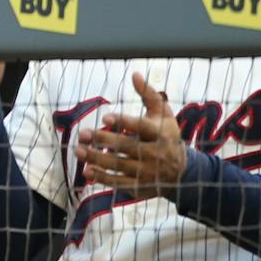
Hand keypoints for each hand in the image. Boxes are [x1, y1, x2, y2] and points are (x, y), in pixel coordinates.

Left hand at [75, 72, 188, 196]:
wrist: (182, 171)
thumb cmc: (167, 135)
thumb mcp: (163, 114)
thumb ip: (149, 94)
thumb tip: (134, 74)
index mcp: (161, 133)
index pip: (142, 127)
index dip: (124, 122)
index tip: (105, 117)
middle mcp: (156, 153)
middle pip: (127, 146)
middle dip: (103, 140)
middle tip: (82, 133)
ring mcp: (147, 172)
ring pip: (119, 165)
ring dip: (97, 158)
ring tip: (78, 150)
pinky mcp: (140, 186)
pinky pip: (119, 183)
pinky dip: (103, 178)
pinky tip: (87, 170)